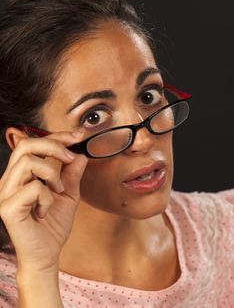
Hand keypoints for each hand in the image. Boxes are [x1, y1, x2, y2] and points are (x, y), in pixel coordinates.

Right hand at [0, 131, 87, 271]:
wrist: (46, 255)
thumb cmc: (53, 224)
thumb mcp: (68, 193)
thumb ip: (71, 173)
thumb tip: (80, 153)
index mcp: (21, 174)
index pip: (33, 143)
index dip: (56, 136)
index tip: (79, 136)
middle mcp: (9, 180)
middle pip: (25, 145)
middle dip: (54, 145)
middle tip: (70, 157)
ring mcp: (5, 193)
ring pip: (28, 161)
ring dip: (51, 173)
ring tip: (58, 190)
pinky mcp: (8, 207)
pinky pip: (33, 188)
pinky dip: (47, 197)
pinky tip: (45, 210)